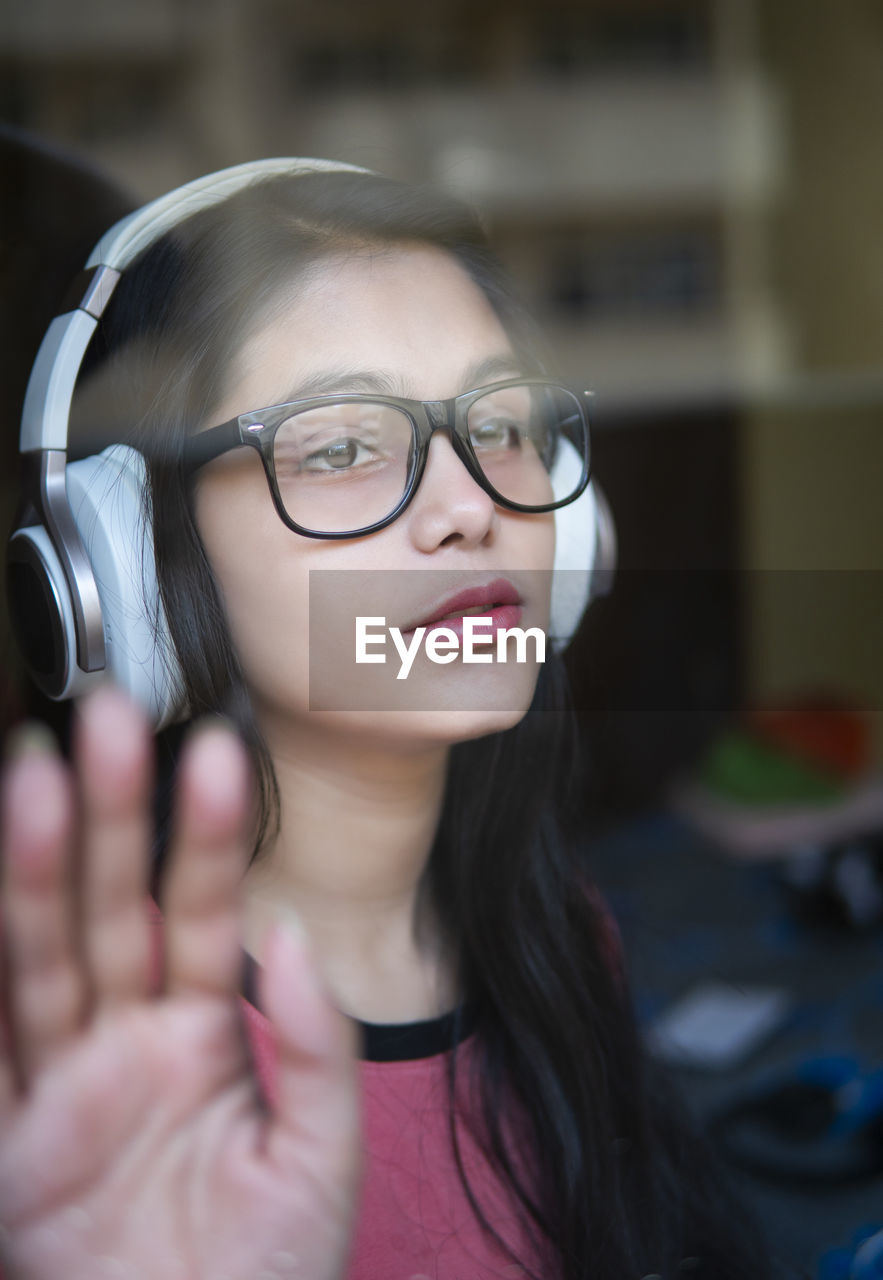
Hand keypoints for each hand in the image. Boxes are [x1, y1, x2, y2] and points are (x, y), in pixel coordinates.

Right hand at [0, 686, 359, 1279]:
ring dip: (34, 866)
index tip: (217, 750)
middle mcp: (128, 1040)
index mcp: (204, 1035)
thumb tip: (289, 931)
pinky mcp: (12, 1140)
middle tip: (110, 716)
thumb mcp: (320, 1157)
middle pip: (114, 907)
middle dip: (112, 814)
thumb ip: (314, 1042)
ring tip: (32, 772)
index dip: (209, 832)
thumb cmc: (267, 1273)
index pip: (203, 910)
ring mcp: (63, 1083)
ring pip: (43, 953)